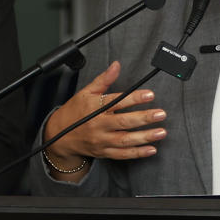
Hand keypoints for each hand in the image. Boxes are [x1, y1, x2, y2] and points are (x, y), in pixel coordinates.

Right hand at [40, 61, 165, 176]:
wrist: (59, 136)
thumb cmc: (74, 112)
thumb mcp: (86, 92)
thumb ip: (103, 80)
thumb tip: (116, 65)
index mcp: (95, 108)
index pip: (117, 102)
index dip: (134, 98)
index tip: (150, 95)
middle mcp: (98, 125)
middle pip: (124, 122)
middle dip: (144, 118)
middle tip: (160, 114)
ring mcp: (101, 141)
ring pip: (125, 140)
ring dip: (145, 137)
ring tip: (161, 132)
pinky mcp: (103, 152)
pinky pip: (122, 154)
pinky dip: (137, 153)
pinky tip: (151, 149)